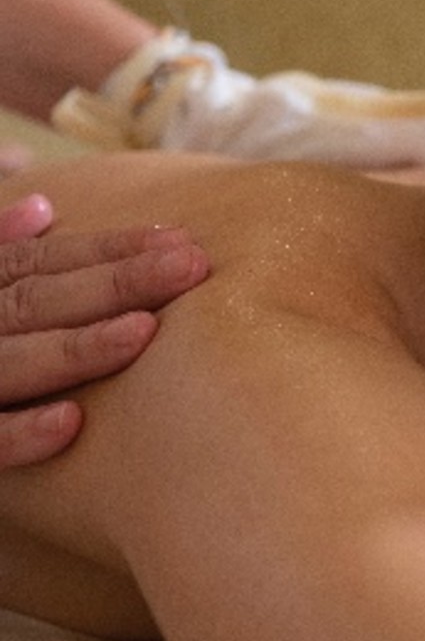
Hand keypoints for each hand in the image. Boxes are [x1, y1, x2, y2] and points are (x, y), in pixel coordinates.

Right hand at [0, 194, 208, 465]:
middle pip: (38, 301)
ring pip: (12, 362)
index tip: (180, 240)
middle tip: (190, 267)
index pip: (43, 262)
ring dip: (76, 346)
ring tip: (144, 330)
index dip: (108, 248)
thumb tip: (41, 207)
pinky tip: (72, 422)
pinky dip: (20, 432)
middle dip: (115, 283)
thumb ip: (3, 251)